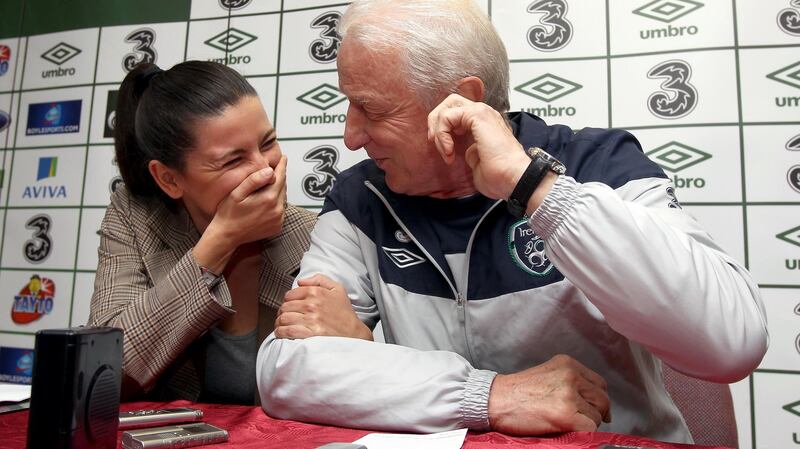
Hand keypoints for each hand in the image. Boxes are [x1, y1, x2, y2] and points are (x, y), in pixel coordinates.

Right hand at [193, 156, 287, 272]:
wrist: (227, 235)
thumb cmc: (229, 213)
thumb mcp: (237, 193)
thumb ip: (254, 180)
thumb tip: (270, 171)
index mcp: (268, 199)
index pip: (280, 177)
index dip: (281, 166)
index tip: (283, 158)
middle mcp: (277, 210)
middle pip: (283, 187)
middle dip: (279, 177)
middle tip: (274, 169)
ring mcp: (278, 219)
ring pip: (283, 198)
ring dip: (277, 190)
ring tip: (267, 185)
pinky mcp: (277, 226)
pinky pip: (281, 209)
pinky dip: (277, 203)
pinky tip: (266, 201)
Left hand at [275, 274, 372, 340]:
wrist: (353, 333)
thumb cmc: (344, 312)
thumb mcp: (337, 289)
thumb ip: (319, 279)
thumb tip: (301, 281)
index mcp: (316, 292)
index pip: (290, 295)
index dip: (287, 302)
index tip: (289, 308)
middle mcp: (312, 304)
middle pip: (284, 307)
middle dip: (282, 313)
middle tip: (284, 318)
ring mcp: (311, 319)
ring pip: (284, 319)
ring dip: (279, 324)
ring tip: (281, 327)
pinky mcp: (310, 334)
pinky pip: (288, 331)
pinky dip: (281, 333)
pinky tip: (282, 334)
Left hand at [427, 94, 531, 200]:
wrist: (512, 178)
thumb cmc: (500, 176)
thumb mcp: (478, 163)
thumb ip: (471, 153)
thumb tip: (466, 152)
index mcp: (484, 124)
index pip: (457, 113)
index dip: (444, 130)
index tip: (446, 153)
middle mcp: (484, 114)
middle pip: (450, 103)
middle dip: (436, 121)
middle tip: (435, 143)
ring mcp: (482, 112)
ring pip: (447, 106)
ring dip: (439, 130)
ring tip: (445, 151)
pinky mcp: (477, 115)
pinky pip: (447, 116)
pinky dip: (442, 134)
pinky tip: (449, 151)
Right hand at [488, 354, 610, 435]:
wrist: (495, 400)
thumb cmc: (516, 392)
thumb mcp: (547, 374)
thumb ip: (569, 381)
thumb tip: (594, 404)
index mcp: (567, 364)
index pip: (599, 383)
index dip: (597, 398)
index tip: (591, 408)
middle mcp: (571, 376)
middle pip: (602, 398)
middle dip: (596, 412)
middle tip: (581, 420)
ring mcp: (569, 395)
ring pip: (597, 415)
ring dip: (587, 422)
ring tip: (567, 423)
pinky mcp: (566, 415)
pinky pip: (590, 428)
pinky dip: (582, 432)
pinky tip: (565, 429)